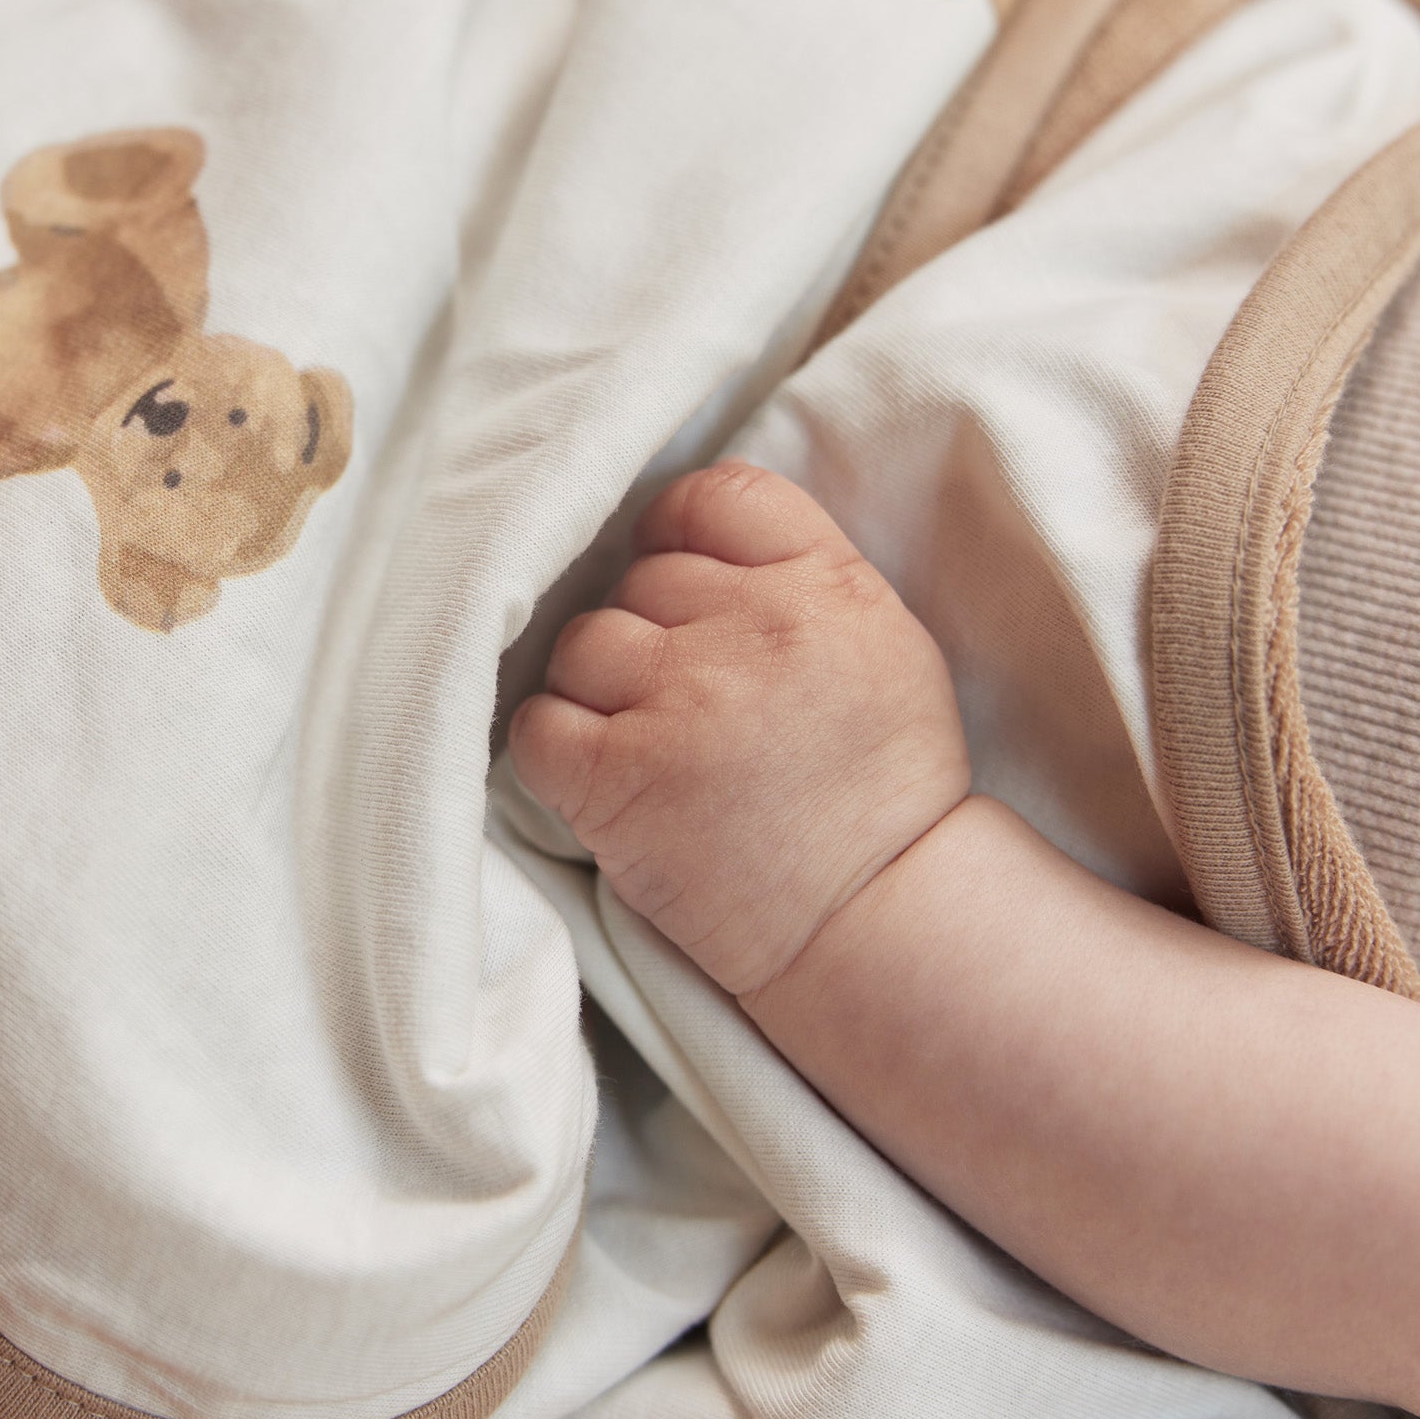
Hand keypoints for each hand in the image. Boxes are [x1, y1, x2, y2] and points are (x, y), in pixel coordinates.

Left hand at [509, 462, 970, 995]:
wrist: (878, 922)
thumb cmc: (876, 791)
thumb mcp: (881, 649)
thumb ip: (796, 580)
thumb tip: (684, 540)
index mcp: (827, 585)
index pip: (714, 497)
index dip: (675, 534)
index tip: (675, 583)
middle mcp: (755, 628)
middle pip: (639, 578)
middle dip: (648, 635)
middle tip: (683, 707)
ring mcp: (683, 700)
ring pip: (582, 643)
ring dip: (596, 692)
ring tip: (647, 747)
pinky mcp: (620, 777)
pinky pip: (538, 723)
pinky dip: (554, 751)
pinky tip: (602, 782)